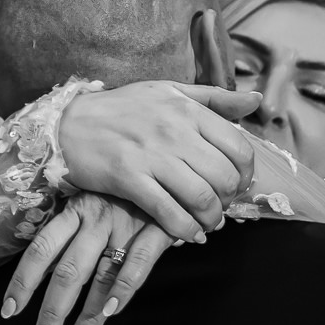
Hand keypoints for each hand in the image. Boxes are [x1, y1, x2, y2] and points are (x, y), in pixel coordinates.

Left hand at [1, 192, 179, 324]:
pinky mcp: (156, 229)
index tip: (9, 310)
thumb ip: (72, 236)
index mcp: (74, 211)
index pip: (40, 249)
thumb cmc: (124, 193)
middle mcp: (95, 218)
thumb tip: (44, 272)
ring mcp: (125, 225)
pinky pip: (139, 264)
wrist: (172, 172)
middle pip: (68, 270)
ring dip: (88, 314)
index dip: (23, 282)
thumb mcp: (92, 206)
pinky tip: (112, 313)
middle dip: (52, 310)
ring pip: (100, 275)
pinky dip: (124, 290)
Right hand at [57, 81, 260, 241]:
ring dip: (211, 219)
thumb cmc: (121, 108)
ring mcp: (151, 156)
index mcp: (187, 109)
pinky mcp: (128, 178)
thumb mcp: (168, 92)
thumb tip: (257, 100)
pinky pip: (168, 212)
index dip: (246, 173)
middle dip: (229, 199)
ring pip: (201, 198)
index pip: (239, 147)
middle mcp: (173, 131)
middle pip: (224, 177)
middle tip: (220, 205)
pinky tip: (187, 233)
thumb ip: (215, 98)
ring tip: (207, 222)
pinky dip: (185, 229)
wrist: (66, 124)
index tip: (236, 183)